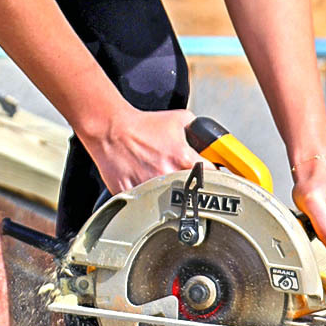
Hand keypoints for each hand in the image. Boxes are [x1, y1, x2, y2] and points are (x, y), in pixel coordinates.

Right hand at [82, 105, 201, 193]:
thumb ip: (199, 131)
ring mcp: (151, 189)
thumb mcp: (181, 119)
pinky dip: (149, 201)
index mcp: (184, 159)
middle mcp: (170, 176)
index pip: (213, 176)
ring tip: (164, 184)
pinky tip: (146, 189)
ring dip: (171, 197)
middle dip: (192, 189)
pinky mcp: (134, 197)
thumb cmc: (143, 125)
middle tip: (187, 184)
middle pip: (193, 194)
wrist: (112, 130)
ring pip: (171, 203)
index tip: (210, 178)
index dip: (213, 177)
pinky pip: (148, 206)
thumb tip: (210, 142)